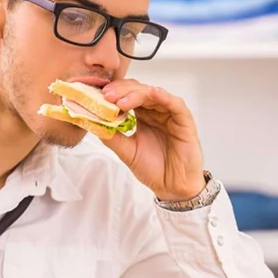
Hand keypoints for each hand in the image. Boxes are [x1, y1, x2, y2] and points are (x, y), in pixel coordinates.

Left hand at [101, 79, 204, 200]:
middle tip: (107, 95)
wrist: (172, 187)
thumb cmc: (154, 168)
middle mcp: (156, 111)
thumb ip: (111, 136)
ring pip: (154, 94)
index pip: (127, 96)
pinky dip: (164, 97)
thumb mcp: (126, 151)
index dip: (114, 93)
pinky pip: (175, 104)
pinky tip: (152, 93)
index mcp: (143, 116)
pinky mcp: (184, 121)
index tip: (99, 96)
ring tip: (121, 101)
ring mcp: (170, 115)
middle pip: (138, 90)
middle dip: (121, 91)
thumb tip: (93, 122)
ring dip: (137, 94)